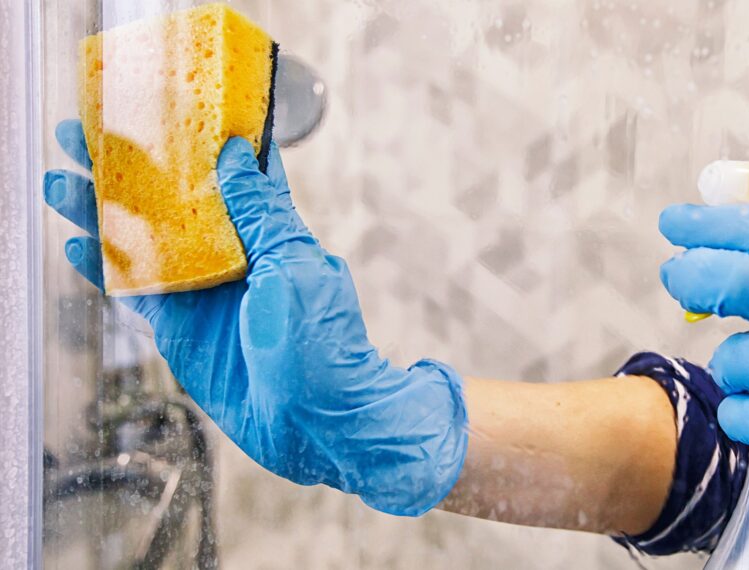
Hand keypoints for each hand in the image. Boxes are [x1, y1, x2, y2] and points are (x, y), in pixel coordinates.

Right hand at [44, 120, 467, 515]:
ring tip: (61, 177)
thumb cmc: (324, 347)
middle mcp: (231, 253)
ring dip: (102, 209)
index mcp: (269, 231)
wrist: (317, 423)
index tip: (165, 101)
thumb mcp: (296, 269)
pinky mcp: (179, 325)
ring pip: (142, 237)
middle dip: (129, 166)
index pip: (232, 169)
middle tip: (82, 131)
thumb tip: (238, 157)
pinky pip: (134, 287)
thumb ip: (262, 216)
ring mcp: (202, 289)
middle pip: (171, 198)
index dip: (199, 135)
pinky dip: (103, 265)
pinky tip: (74, 241)